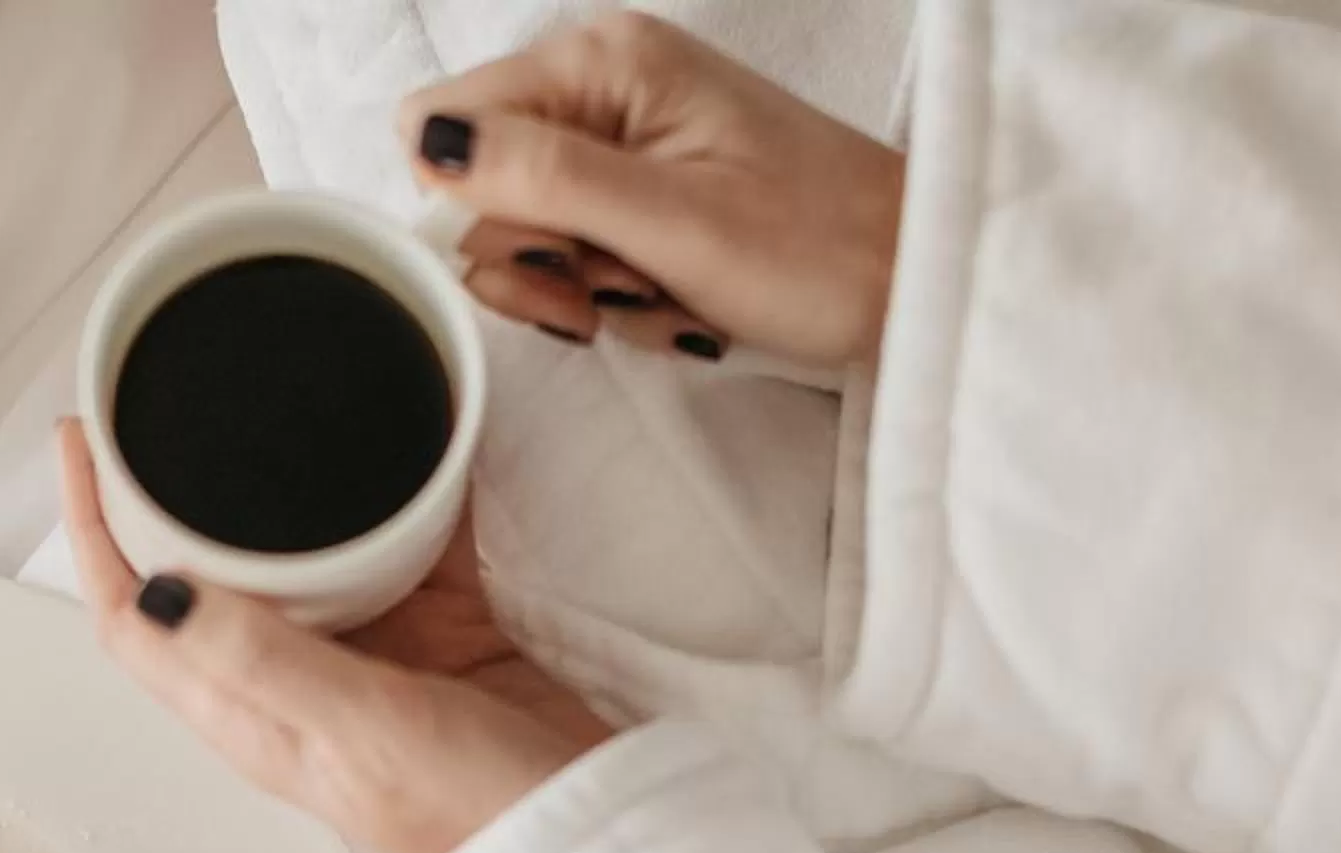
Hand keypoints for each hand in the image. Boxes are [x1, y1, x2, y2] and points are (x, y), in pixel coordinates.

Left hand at [56, 421, 610, 852]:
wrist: (595, 837)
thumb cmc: (477, 813)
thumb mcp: (360, 729)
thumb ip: (262, 658)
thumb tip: (157, 589)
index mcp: (249, 718)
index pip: (133, 623)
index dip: (91, 535)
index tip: (81, 444)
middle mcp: (292, 685)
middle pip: (200, 577)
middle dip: (164, 493)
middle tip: (155, 403)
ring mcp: (367, 659)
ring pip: (298, 554)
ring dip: (279, 488)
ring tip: (271, 408)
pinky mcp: (440, 636)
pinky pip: (405, 546)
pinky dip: (405, 494)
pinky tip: (415, 440)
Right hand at [402, 14, 904, 366]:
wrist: (913, 282)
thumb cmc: (817, 250)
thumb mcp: (671, 222)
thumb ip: (544, 177)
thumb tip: (427, 141)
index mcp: (603, 61)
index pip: (445, 125)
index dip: (479, 211)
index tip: (555, 261)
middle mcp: (603, 83)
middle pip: (481, 185)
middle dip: (539, 262)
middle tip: (613, 293)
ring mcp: (625, 136)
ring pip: (527, 231)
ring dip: (581, 289)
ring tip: (659, 298)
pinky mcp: (646, 188)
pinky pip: (579, 251)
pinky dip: (617, 295)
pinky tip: (676, 302)